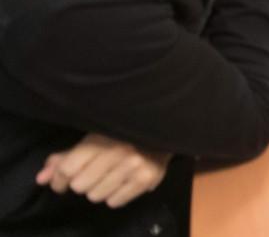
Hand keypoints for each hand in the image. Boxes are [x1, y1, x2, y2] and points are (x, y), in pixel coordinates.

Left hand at [36, 133, 170, 209]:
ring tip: (109, 178)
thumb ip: (64, 159)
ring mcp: (134, 166)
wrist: (161, 132)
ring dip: (98, 190)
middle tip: (93, 174)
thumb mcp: (90, 141)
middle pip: (79, 186)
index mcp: (100, 138)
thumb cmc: (119, 137)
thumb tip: (41, 179)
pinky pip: (114, 202)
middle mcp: (117, 152)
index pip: (67, 168)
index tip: (62, 180)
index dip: (59, 178)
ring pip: (96, 196)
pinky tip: (121, 183)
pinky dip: (114, 196)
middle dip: (82, 183)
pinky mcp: (147, 179)